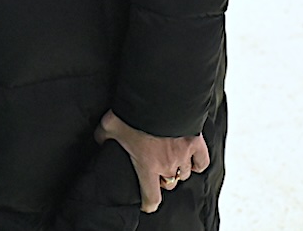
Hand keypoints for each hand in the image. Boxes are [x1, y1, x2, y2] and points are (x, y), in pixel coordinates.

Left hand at [94, 110, 210, 213]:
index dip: (147, 204)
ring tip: (170, 162)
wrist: (158, 98)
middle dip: (161, 180)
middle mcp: (167, 165)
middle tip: (154, 169)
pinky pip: (202, 162)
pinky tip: (191, 161)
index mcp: (147, 166)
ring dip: (177, 170)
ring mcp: (183, 155)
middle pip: (168, 184)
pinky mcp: (196, 142)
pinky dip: (197, 163)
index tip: (145, 204)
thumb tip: (100, 139)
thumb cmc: (133, 114)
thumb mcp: (109, 125)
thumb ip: (104, 137)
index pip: (151, 198)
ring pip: (184, 173)